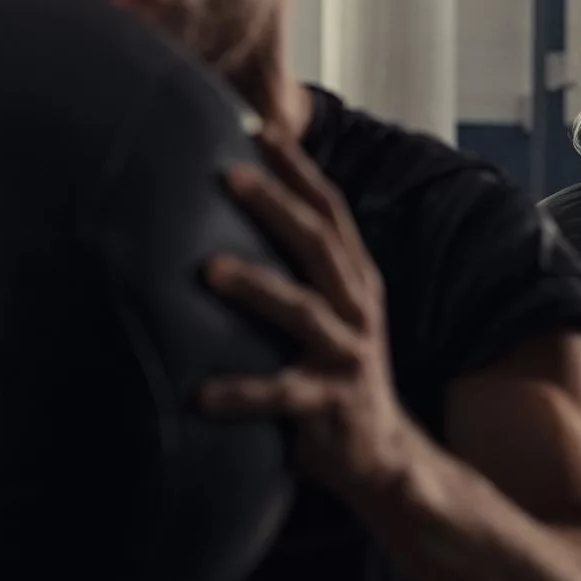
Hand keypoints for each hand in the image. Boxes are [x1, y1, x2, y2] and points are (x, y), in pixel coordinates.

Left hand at [197, 130, 407, 492]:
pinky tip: (199, 395)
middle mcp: (356, 307)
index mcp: (353, 279)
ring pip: (303, 311)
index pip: (329, 210)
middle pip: (319, 245)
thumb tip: (222, 218)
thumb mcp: (325, 312)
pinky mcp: (331, 404)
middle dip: (276, 206)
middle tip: (229, 174)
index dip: (298, 168)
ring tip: (210, 270)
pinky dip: (241, 394)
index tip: (262, 126)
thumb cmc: (331, 372)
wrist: (381, 454)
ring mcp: (346, 354)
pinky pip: (283, 395)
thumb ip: (293, 269)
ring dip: (257, 286)